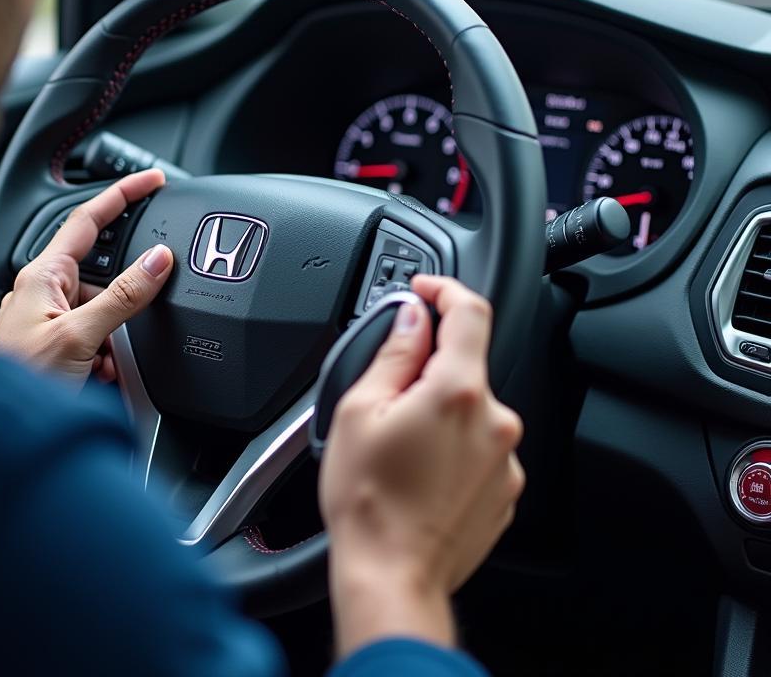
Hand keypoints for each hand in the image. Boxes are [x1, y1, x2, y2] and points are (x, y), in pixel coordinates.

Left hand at [0, 169, 173, 384]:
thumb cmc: (17, 381)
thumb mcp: (78, 336)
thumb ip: (123, 296)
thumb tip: (158, 259)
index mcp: (43, 275)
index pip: (90, 219)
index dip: (123, 195)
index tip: (152, 181)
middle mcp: (44, 292)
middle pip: (104, 276)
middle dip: (125, 301)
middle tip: (132, 325)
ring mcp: (49, 321)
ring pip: (104, 312)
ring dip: (114, 337)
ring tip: (104, 364)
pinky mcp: (56, 347)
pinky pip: (95, 338)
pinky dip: (106, 355)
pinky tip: (99, 374)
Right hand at [319, 275, 523, 657]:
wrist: (392, 576)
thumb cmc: (369, 502)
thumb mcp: (359, 410)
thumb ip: (393, 354)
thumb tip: (411, 320)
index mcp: (458, 392)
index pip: (470, 311)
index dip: (445, 289)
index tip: (426, 291)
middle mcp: (494, 421)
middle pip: (466, 364)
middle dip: (429, 367)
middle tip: (386, 396)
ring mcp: (505, 458)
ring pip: (471, 409)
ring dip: (440, 411)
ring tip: (398, 448)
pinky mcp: (506, 489)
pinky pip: (479, 447)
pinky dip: (452, 445)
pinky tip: (418, 472)